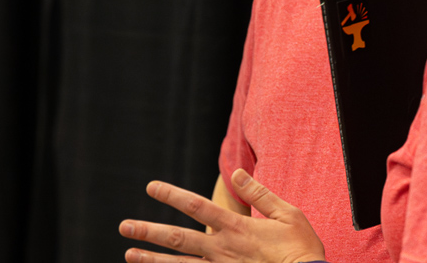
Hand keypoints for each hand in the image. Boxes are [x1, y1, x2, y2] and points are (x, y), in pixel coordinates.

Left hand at [119, 168, 326, 262]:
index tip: (151, 187)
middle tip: (125, 227)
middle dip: (149, 232)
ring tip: (130, 255)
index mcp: (237, 228)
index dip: (172, 195)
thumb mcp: (287, 213)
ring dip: (153, 260)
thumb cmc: (301, 249)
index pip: (197, 207)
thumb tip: (236, 173)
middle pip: (179, 239)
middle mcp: (223, 250)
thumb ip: (258, 194)